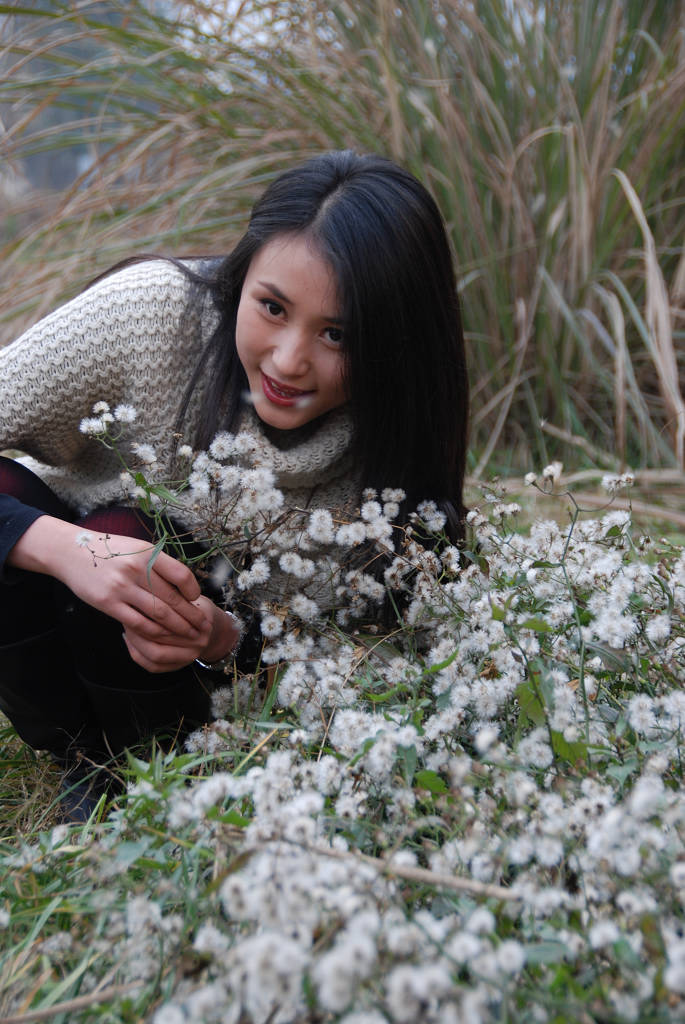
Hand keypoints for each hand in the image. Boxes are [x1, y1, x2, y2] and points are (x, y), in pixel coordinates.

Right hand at [9, 517, 210, 662]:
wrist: (71, 552)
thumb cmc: (109, 550)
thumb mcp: (137, 547)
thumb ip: (158, 564)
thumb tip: (184, 585)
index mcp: (147, 553)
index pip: (181, 575)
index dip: (193, 590)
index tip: (197, 599)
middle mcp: (136, 569)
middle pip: (172, 599)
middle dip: (191, 616)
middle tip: (202, 626)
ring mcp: (122, 588)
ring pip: (158, 614)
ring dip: (177, 627)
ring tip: (189, 634)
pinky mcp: (108, 604)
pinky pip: (138, 623)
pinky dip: (154, 632)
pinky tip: (163, 636)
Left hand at [123, 596, 241, 672]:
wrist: (214, 631)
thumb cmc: (197, 607)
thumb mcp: (189, 595)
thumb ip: (170, 593)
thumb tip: (141, 589)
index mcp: (201, 620)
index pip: (169, 616)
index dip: (148, 607)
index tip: (134, 597)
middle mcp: (197, 642)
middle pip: (160, 636)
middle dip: (138, 623)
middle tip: (125, 611)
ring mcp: (188, 657)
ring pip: (154, 654)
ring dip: (136, 640)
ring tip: (126, 625)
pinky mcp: (177, 667)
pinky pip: (152, 666)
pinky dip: (137, 653)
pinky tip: (128, 639)